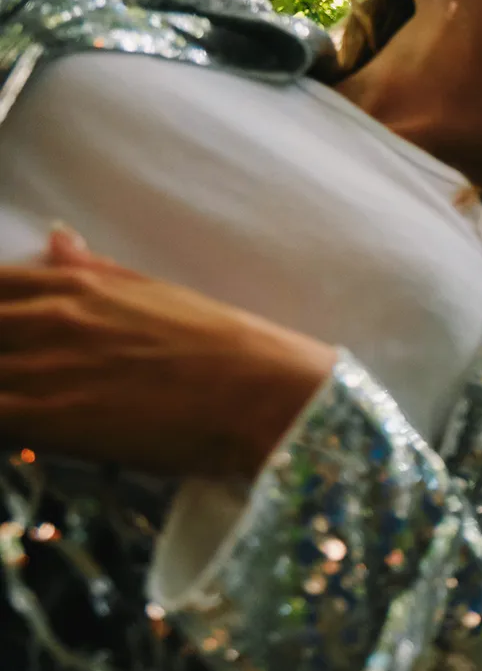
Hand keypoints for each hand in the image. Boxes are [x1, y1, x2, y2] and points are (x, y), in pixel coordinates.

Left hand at [0, 230, 334, 477]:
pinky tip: (17, 432)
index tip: (8, 338)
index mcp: (72, 286)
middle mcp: (48, 319)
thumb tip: (59, 238)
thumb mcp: (160, 293)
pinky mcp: (50, 419)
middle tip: (18, 375)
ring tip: (20, 403)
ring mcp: (44, 367)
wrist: (266, 392)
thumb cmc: (228, 346)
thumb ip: (97, 271)